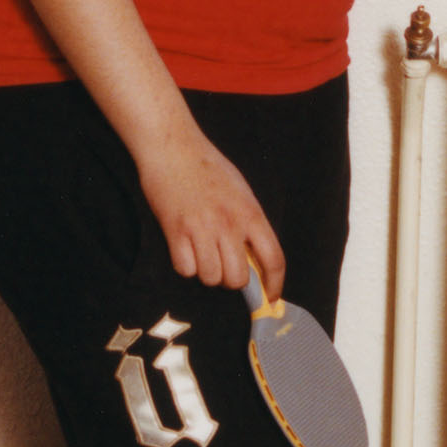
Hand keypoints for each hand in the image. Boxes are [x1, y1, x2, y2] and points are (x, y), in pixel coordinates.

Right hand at [136, 127, 284, 296]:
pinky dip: (185, 264)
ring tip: (201, 250)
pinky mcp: (176, 231)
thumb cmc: (207, 167)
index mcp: (251, 214)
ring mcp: (202, 229)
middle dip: (231, 280)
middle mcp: (229, 225)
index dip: (274, 285)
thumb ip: (249, 224)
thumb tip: (254, 258)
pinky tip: (184, 246)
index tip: (270, 298)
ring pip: (211, 277)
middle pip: (238, 278)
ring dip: (206, 271)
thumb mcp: (241, 192)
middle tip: (223, 265)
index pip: (274, 260)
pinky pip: (185, 269)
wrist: (173, 147)